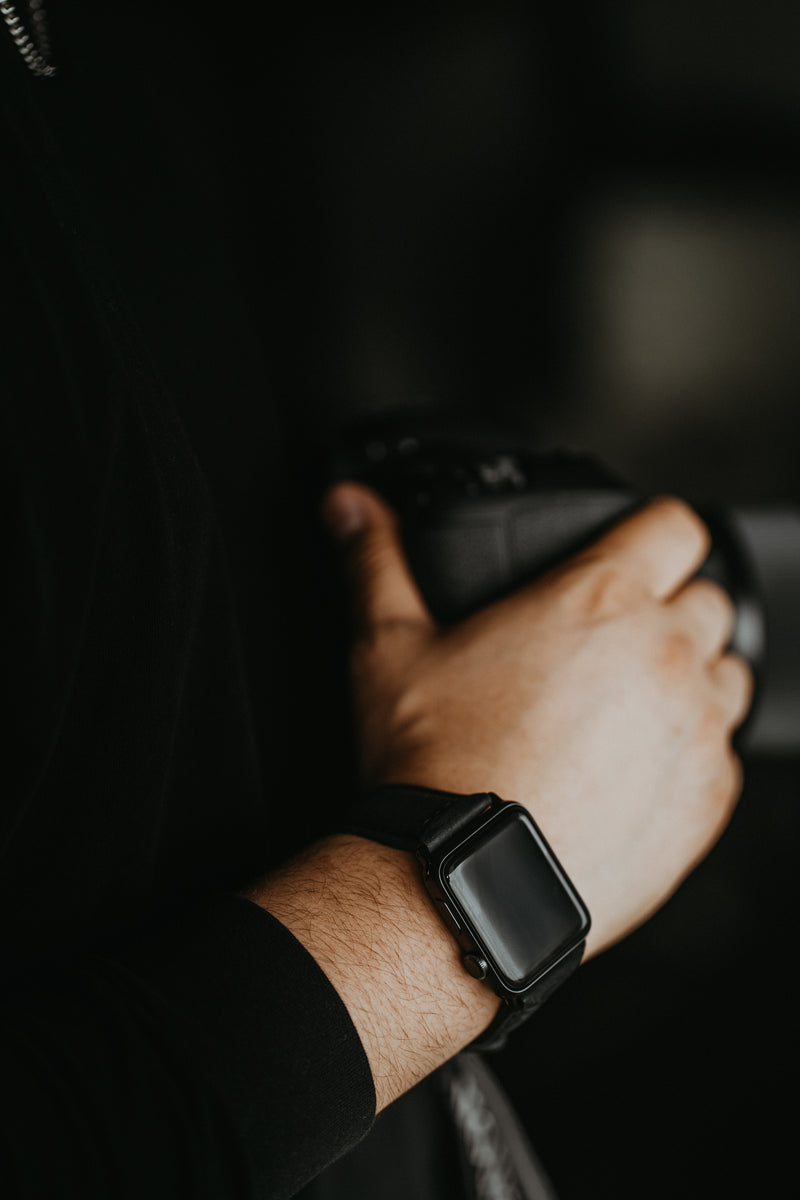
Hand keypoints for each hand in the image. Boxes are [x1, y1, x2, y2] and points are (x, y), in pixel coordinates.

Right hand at [323, 483, 752, 957]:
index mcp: (597, 600)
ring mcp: (695, 729)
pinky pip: (724, 754)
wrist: (465, 879)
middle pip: (709, 600)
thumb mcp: (389, 647)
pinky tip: (629, 773)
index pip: (676, 525)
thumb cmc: (434, 764)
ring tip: (624, 711)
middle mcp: (663, 656)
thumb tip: (350, 504)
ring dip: (690, 680)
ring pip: (727, 675)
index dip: (653, 532)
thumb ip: (375, 562)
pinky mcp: (707, 798)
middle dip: (669, 610)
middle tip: (608, 646)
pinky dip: (690, 753)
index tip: (632, 552)